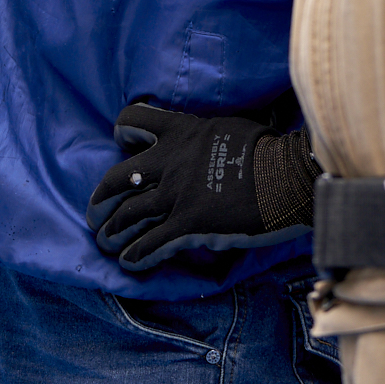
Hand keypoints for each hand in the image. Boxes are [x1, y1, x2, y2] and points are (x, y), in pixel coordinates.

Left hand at [87, 99, 319, 271]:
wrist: (288, 176)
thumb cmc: (269, 151)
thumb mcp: (229, 129)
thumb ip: (206, 138)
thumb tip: (207, 144)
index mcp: (182, 132)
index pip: (135, 120)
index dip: (123, 132)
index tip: (121, 144)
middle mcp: (171, 161)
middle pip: (117, 177)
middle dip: (100, 199)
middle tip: (96, 214)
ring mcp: (177, 194)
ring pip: (128, 215)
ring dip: (112, 233)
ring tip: (106, 243)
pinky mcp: (188, 225)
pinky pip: (151, 244)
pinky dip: (136, 256)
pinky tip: (130, 264)